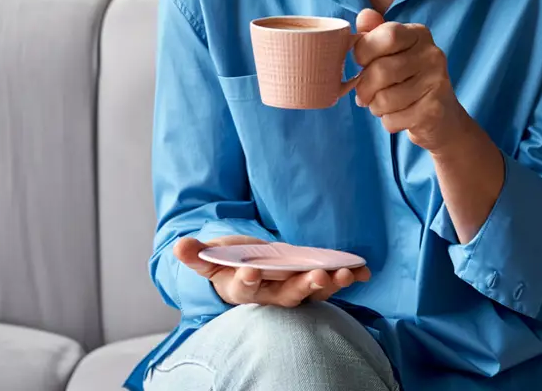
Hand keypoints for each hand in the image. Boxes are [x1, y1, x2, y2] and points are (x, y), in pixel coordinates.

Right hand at [174, 235, 370, 307]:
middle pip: (287, 296)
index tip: (252, 272)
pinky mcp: (310, 281)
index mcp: (243, 289)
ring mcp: (293, 289)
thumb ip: (197, 254)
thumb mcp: (211, 258)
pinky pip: (330, 283)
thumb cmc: (229, 264)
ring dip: (329, 284)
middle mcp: (271, 295)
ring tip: (344, 274)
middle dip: (302, 286)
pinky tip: (363, 272)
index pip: (245, 290)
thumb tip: (178, 245)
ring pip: (312, 292)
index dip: (248, 282)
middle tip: (316, 276)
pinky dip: (347, 278)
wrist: (247, 270)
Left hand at [353, 9, 473, 152]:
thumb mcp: (392, 52)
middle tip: (364, 95)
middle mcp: (432, 54)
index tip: (361, 62)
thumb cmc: (408, 79)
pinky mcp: (434, 111)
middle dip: (364, 88)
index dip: (364, 51)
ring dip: (375, 107)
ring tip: (382, 105)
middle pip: (381, 70)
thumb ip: (375, 33)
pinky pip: (393, 119)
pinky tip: (399, 116)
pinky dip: (388, 122)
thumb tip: (364, 15)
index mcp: (419, 34)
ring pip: (384, 99)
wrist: (442, 117)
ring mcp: (437, 82)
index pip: (386, 35)